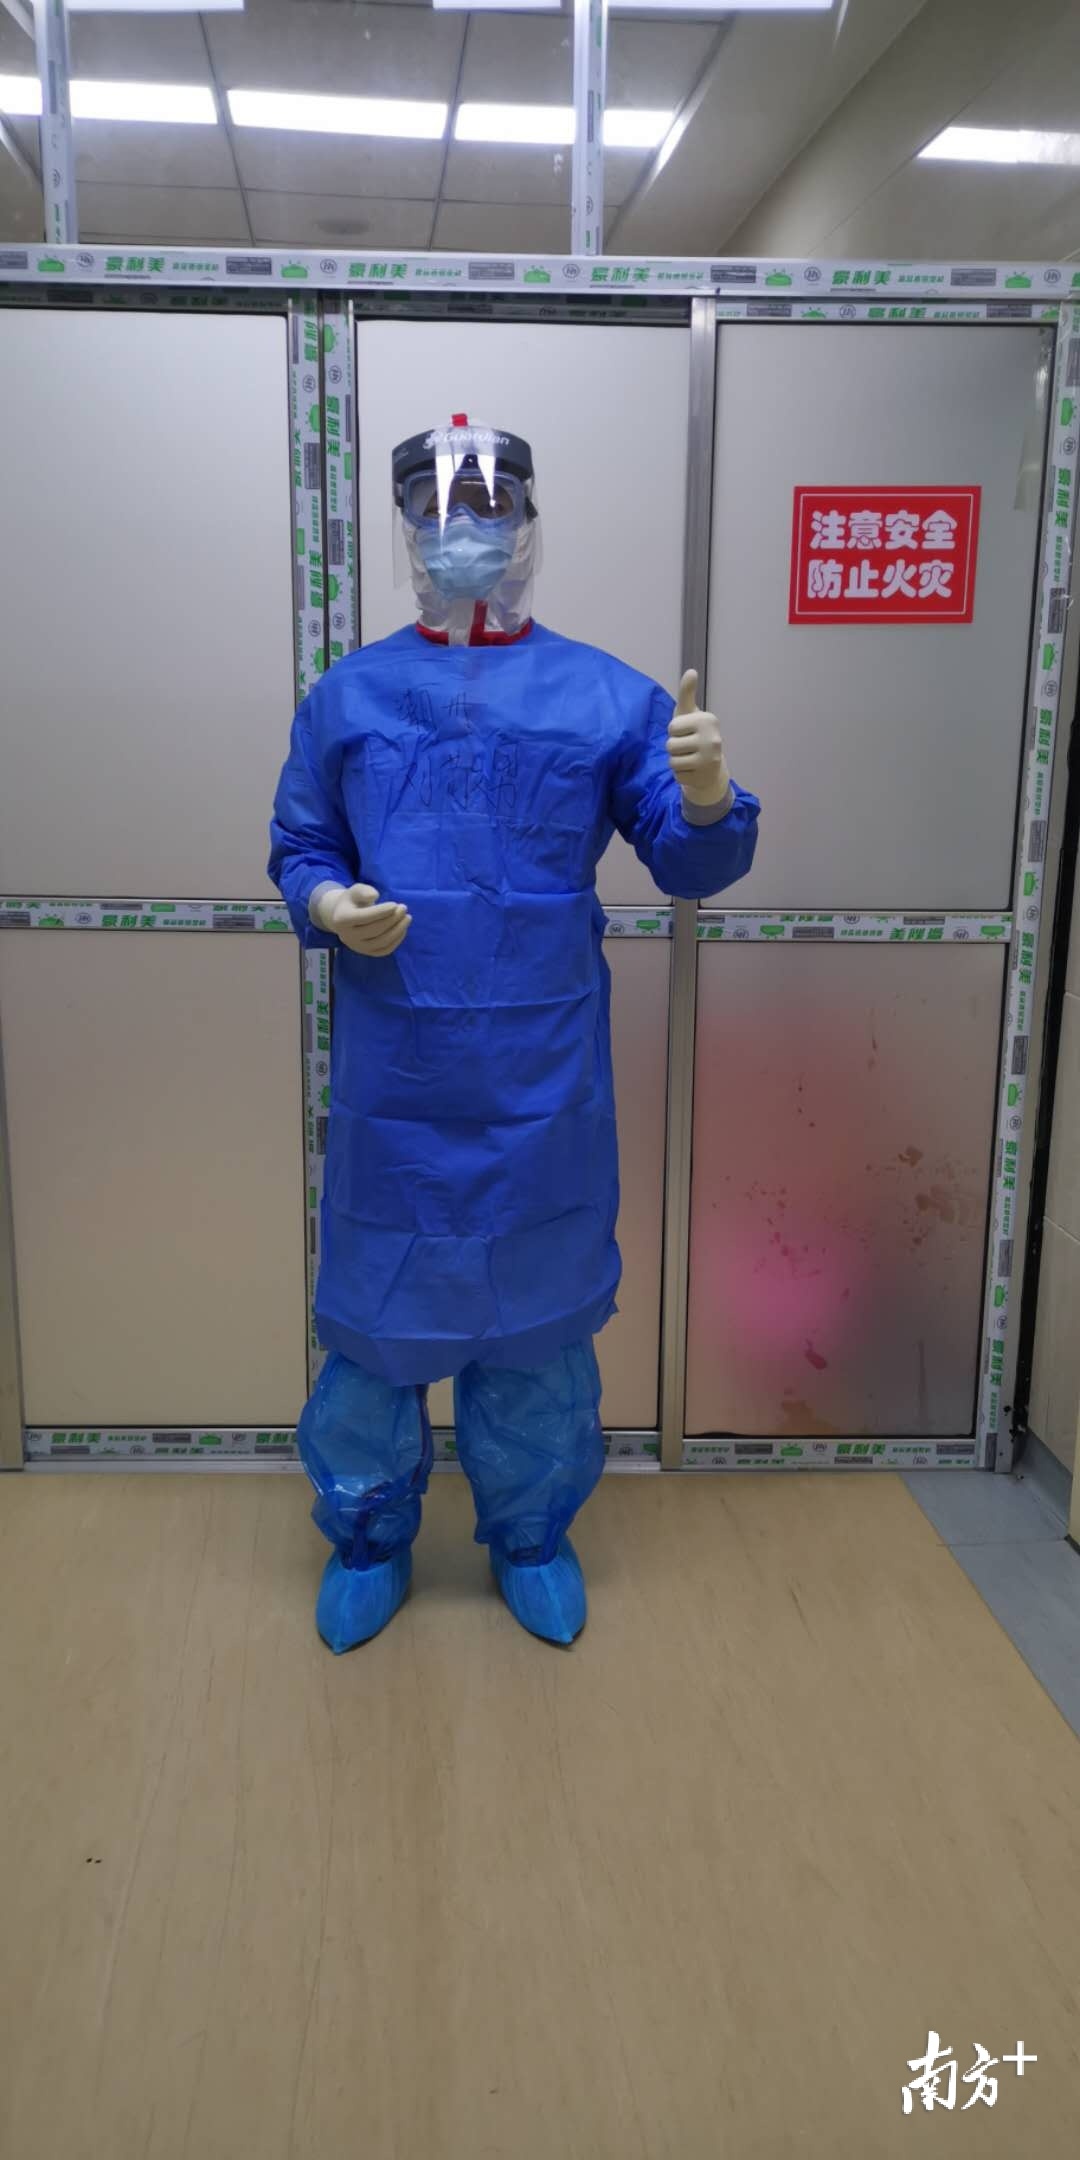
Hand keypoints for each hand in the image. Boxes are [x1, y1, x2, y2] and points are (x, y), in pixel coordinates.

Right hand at [312, 882, 410, 956]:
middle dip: (392, 919)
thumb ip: (363, 891)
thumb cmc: (353, 901)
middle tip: (403, 908)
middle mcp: (348, 936)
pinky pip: (384, 950)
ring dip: (398, 930)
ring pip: (381, 942)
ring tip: (407, 917)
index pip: (364, 917)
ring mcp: (358, 947)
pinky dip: (396, 940)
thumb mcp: (355, 890)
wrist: (345, 917)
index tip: (395, 904)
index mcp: (342, 919)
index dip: (381, 911)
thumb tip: (374, 895)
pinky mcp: (367, 952)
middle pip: (374, 930)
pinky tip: (403, 928)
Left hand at [667, 669, 731, 809]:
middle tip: (688, 747)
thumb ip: (687, 693)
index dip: (674, 731)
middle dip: (674, 748)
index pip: (672, 727)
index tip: (686, 732)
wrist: (711, 767)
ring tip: (689, 758)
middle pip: (671, 745)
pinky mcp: (704, 777)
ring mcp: (710, 760)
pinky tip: (692, 770)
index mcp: (708, 720)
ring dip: (676, 761)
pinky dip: (681, 774)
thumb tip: (691, 671)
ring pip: (672, 762)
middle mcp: (713, 739)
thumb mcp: (689, 713)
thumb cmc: (695, 734)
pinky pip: (678, 776)